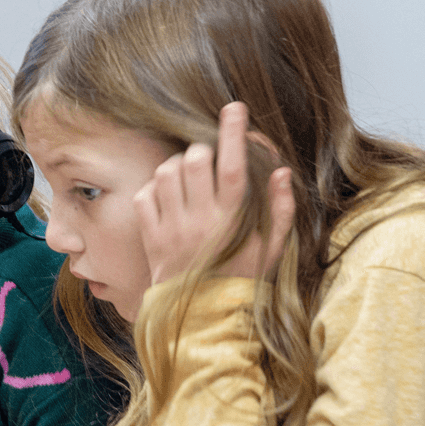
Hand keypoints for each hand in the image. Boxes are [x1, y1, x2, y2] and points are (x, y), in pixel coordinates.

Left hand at [134, 102, 294, 285]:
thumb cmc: (242, 279)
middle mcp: (201, 221)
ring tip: (187, 179)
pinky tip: (167, 198)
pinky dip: (154, 188)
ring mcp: (173, 228)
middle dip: (201, 149)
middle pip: (196, 160)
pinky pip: (145, 194)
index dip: (234, 133)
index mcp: (234, 221)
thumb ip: (280, 210)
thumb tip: (280, 171)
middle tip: (206, 160)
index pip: (233, 167)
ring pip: (167, 171)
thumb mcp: (271, 249)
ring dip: (176, 166)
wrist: (202, 317)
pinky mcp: (151, 236)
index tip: (234, 108)